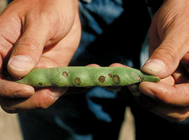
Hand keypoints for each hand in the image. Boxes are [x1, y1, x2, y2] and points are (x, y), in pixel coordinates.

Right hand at [0, 0, 80, 112]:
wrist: (63, 5)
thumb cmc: (47, 4)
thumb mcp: (40, 20)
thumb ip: (29, 44)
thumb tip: (16, 71)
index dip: (2, 90)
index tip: (27, 90)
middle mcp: (11, 63)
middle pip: (8, 96)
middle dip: (29, 101)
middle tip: (53, 93)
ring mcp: (31, 70)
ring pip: (32, 97)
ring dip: (50, 97)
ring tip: (69, 83)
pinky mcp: (49, 71)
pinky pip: (56, 87)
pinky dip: (72, 87)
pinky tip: (89, 71)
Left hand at [130, 0, 188, 120]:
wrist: (178, 9)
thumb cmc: (185, 13)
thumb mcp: (179, 31)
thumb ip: (169, 53)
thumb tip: (152, 73)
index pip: (187, 96)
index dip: (166, 96)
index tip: (144, 86)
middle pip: (172, 107)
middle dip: (148, 99)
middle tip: (131, 85)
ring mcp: (174, 82)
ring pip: (156, 100)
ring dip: (136, 93)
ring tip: (119, 78)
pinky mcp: (159, 78)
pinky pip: (145, 87)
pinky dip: (130, 84)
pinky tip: (117, 75)